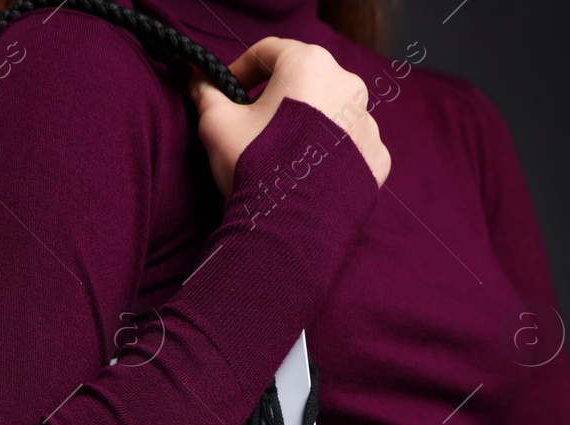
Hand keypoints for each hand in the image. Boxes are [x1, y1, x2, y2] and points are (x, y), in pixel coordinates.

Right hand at [189, 37, 390, 195]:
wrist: (290, 227)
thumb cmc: (254, 165)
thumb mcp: (216, 122)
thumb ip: (205, 91)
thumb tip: (192, 76)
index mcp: (309, 63)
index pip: (270, 52)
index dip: (243, 69)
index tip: (229, 90)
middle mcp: (347, 84)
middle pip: (306, 80)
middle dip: (279, 96)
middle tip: (256, 123)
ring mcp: (367, 123)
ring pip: (332, 113)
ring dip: (309, 124)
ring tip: (284, 153)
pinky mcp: (377, 158)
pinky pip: (351, 146)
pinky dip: (332, 154)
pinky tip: (310, 173)